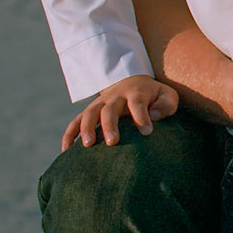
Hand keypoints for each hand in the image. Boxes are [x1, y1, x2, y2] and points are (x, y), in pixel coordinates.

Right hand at [62, 76, 177, 150]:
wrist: (131, 83)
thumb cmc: (153, 96)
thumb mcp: (166, 95)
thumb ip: (166, 105)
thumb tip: (156, 116)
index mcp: (135, 93)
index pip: (137, 104)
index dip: (141, 117)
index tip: (147, 132)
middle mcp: (115, 97)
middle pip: (109, 109)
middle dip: (110, 125)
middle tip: (113, 142)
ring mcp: (100, 104)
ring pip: (89, 114)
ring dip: (86, 128)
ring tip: (87, 145)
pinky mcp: (90, 112)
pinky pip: (75, 122)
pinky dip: (69, 134)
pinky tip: (66, 150)